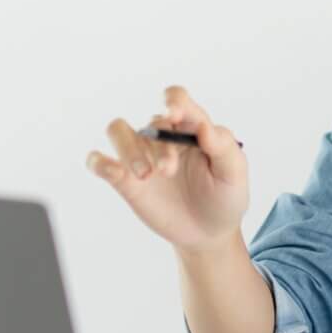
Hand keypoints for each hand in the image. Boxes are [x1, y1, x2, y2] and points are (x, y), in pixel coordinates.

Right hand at [86, 85, 248, 252]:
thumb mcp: (233, 174)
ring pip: (118, 130)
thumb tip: (205, 126)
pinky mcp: (124, 179)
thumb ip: (223, 147)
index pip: (177, 99)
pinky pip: (99, 162)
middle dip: (160, 145)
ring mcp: (141, 156)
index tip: (174, 116)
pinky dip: (98, 162)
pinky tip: (111, 171)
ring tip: (144, 174)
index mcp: (191, 127)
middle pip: (151, 122)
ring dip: (128, 148)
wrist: (208, 233)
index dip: (173, 102)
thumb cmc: (224, 197)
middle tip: (169, 170)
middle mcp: (162, 136)